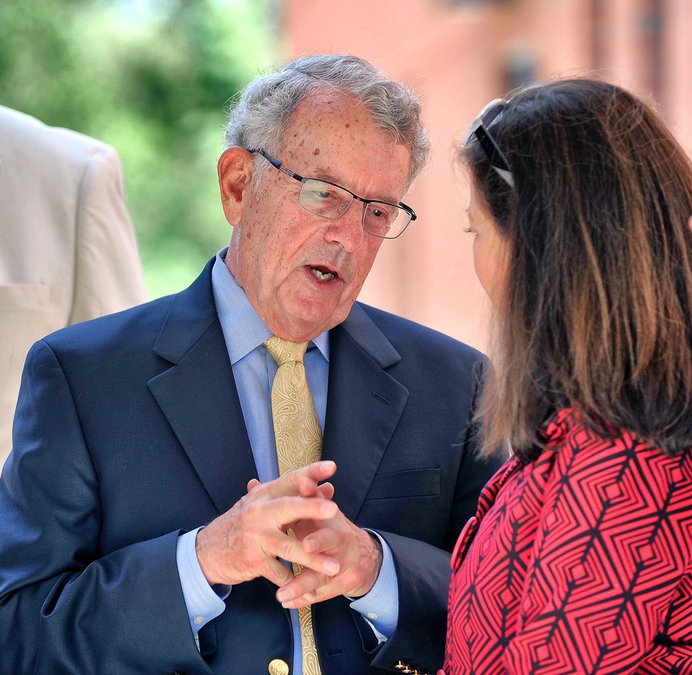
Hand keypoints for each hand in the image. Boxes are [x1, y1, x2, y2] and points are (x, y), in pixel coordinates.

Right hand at [195, 461, 340, 586]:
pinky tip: (310, 590)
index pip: (290, 479)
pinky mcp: (253, 561)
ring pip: (288, 547)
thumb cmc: (243, 524)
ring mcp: (255, 538)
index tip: (331, 467)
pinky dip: (295, 583)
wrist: (207, 550)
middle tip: (334, 510)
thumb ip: (293, 497)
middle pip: (287, 508)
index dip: (311, 472)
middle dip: (310, 508)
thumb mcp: (261, 504)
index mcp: (265, 495)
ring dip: (313, 559)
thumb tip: (326, 487)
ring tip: (335, 567)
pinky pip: (280, 573)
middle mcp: (259, 513)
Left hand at [274, 487, 382, 607]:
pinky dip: (305, 598)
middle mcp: (342, 538)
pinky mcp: (346, 582)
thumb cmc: (331, 530)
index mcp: (331, 517)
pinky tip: (289, 603)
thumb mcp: (318, 513)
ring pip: (323, 573)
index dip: (315, 496)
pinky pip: (324, 593)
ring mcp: (345, 561)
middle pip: (331, 538)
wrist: (364, 556)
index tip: (303, 487)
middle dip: (319, 541)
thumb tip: (268, 481)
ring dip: (301, 584)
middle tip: (304, 545)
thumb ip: (297, 499)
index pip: (323, 503)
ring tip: (281, 594)